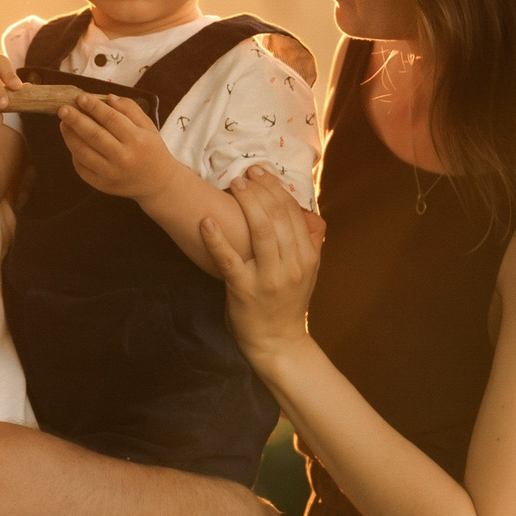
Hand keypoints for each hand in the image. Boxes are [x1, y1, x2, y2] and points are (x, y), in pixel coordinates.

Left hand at [59, 93, 177, 199]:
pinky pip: (82, 168)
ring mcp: (111, 174)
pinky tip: (72, 142)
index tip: (81, 97)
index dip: (94, 107)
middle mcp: (124, 158)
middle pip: (94, 135)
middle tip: (63, 109)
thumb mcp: (148, 126)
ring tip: (63, 123)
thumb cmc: (152, 150)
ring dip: (70, 136)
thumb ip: (130, 109)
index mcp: (137, 140)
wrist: (158, 183)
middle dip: (76, 120)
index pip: (111, 119)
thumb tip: (107, 97)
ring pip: (83, 152)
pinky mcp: (103, 185)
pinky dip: (74, 154)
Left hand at [204, 167, 323, 363]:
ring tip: (233, 184)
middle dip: (262, 190)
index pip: (293, 214)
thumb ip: (308, 244)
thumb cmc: (286, 304)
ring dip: (246, 203)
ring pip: (261, 231)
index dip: (277, 189)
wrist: (278, 343)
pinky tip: (206, 222)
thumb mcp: (306, 274)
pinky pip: (229, 260)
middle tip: (245, 171)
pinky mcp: (244, 290)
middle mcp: (291, 266)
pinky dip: (217, 239)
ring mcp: (268, 278)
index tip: (262, 172)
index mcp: (307, 258)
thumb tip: (309, 215)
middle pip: (279, 217)